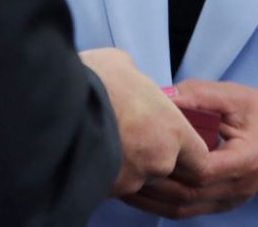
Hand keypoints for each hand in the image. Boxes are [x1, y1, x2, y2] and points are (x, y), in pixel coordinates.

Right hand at [80, 49, 208, 196]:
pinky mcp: (105, 191)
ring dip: (125, 165)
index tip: (172, 142)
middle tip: (129, 137)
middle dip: (150, 159)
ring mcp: (131, 180)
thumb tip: (133, 84)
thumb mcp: (126, 67)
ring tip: (103, 141)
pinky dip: (103, 172)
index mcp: (173, 131)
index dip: (187, 154)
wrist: (58, 103)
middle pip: (164, 172)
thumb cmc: (96, 79)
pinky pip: (111, 185)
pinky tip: (88, 151)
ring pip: (135, 180)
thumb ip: (140, 86)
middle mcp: (158, 162)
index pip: (198, 160)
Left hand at [122, 80, 257, 219]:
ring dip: (150, 199)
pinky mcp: (221, 203)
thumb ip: (199, 96)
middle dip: (150, 184)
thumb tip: (162, 96)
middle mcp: (238, 188)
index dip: (170, 162)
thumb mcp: (234, 97)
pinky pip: (187, 209)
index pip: (202, 170)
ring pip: (183, 209)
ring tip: (121, 180)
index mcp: (246, 160)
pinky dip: (160, 202)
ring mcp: (230, 201)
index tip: (141, 146)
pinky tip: (139, 190)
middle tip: (119, 166)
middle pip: (187, 195)